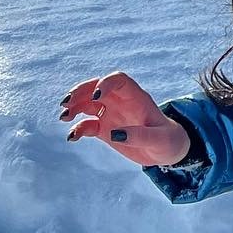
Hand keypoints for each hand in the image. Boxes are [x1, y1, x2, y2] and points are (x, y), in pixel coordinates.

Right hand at [59, 71, 191, 166]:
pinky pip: (86, 124)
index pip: (119, 80)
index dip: (105, 83)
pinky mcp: (104, 128)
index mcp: (136, 98)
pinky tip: (72, 137)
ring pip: (87, 103)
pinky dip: (77, 128)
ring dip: (74, 107)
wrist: (165, 151)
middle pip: (97, 87)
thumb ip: (141, 136)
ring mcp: (110, 114)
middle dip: (80, 92)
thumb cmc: (168, 141)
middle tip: (67, 103)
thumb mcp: (160, 140)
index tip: (96, 97)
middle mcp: (120, 102)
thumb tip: (115, 134)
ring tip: (64, 118)